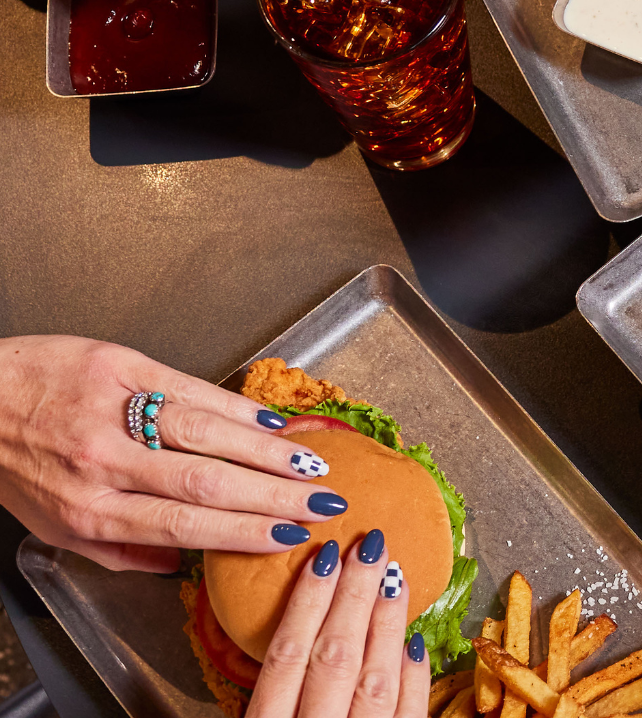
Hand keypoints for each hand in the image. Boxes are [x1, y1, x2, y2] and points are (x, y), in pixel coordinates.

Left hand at [0, 336, 350, 572]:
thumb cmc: (11, 462)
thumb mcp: (51, 526)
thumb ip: (117, 547)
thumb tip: (178, 565)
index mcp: (88, 508)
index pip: (182, 525)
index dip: (244, 531)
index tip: (290, 537)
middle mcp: (103, 463)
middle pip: (206, 481)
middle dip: (275, 495)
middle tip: (323, 502)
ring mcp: (113, 411)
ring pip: (206, 433)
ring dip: (268, 451)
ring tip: (312, 464)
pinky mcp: (119, 365)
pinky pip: (190, 389)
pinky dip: (237, 408)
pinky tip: (271, 423)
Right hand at [251, 536, 429, 717]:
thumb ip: (271, 696)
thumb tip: (294, 634)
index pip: (287, 654)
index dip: (308, 601)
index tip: (326, 555)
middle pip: (335, 655)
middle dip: (354, 596)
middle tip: (371, 547)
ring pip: (375, 680)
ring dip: (386, 624)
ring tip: (395, 578)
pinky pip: (407, 714)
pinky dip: (412, 677)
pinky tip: (415, 641)